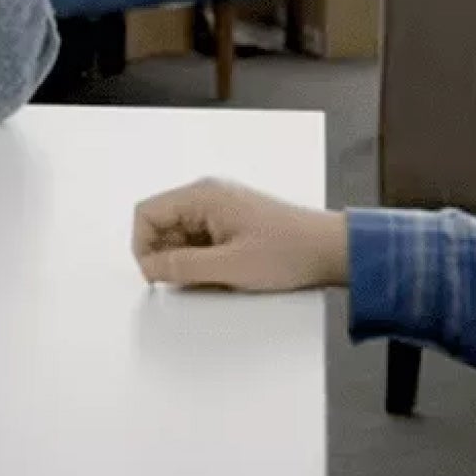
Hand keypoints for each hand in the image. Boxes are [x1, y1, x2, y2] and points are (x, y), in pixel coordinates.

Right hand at [131, 177, 349, 290]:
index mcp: (203, 195)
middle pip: (161, 225)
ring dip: (188, 261)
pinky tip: (225, 273)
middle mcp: (208, 195)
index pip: (146, 214)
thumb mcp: (229, 266)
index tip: (156, 274)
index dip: (143, 247)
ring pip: (180, 236)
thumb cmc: (290, 251)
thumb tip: (151, 268)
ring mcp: (219, 208)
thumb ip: (182, 267)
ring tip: (216, 276)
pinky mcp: (231, 222)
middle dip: (168, 256)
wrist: (332, 251)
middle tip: (191, 280)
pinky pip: (199, 241)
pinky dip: (203, 260)